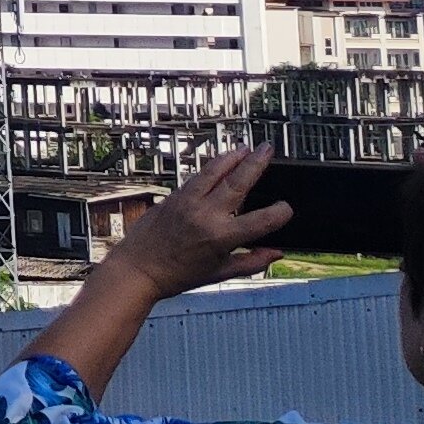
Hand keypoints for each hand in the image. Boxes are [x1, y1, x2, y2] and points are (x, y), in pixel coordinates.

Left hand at [101, 146, 291, 298]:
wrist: (136, 269)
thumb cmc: (176, 275)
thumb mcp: (219, 273)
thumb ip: (251, 262)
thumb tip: (276, 253)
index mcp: (221, 238)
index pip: (261, 221)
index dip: (279, 213)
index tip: (286, 208)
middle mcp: (205, 216)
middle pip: (237, 183)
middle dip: (256, 164)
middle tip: (268, 149)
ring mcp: (187, 203)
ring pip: (213, 173)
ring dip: (231, 157)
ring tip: (246, 148)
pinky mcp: (172, 198)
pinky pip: (196, 178)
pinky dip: (211, 168)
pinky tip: (220, 162)